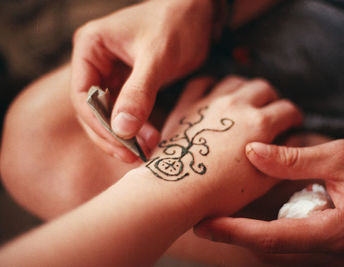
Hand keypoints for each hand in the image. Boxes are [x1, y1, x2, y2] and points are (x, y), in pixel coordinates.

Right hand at [70, 0, 213, 161]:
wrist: (200, 15)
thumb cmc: (177, 24)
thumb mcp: (157, 57)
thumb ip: (139, 92)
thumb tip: (122, 130)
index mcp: (91, 48)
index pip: (82, 94)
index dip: (99, 124)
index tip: (121, 143)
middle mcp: (96, 62)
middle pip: (92, 109)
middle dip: (112, 134)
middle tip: (133, 155)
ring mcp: (112, 74)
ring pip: (110, 114)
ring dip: (125, 135)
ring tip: (147, 149)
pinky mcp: (130, 84)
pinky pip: (126, 111)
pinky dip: (136, 127)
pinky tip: (150, 139)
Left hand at [149, 76, 302, 216]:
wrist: (176, 189)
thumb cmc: (219, 192)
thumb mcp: (261, 181)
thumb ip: (282, 158)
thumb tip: (294, 140)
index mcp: (259, 124)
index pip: (287, 109)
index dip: (293, 117)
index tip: (291, 123)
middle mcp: (237, 105)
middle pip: (264, 87)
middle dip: (272, 98)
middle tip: (270, 112)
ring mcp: (210, 101)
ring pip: (235, 81)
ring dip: (245, 89)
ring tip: (245, 102)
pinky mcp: (187, 104)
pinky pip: (201, 83)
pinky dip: (211, 84)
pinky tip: (214, 92)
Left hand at [194, 139, 343, 264]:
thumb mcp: (338, 156)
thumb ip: (292, 158)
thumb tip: (250, 151)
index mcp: (334, 231)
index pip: (273, 238)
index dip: (236, 232)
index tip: (205, 226)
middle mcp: (333, 253)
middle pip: (271, 252)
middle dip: (235, 238)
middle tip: (203, 224)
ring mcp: (334, 256)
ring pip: (279, 254)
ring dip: (249, 238)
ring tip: (219, 222)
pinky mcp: (333, 250)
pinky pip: (292, 248)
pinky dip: (267, 236)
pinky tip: (250, 221)